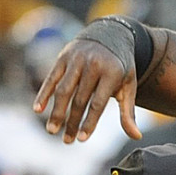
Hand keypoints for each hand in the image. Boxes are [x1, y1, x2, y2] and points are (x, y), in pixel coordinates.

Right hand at [34, 29, 142, 143]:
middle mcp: (93, 65)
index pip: (98, 103)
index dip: (89, 122)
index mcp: (112, 73)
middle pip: (79, 99)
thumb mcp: (129, 86)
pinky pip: (51, 78)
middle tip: (67, 141)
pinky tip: (38, 109)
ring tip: (52, 130)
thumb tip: (137, 137)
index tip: (82, 139)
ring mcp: (76, 60)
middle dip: (72, 122)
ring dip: (56, 112)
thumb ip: (128, 111)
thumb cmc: (120, 67)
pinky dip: (44, 93)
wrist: (111, 33)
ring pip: (63, 90)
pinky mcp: (63, 57)